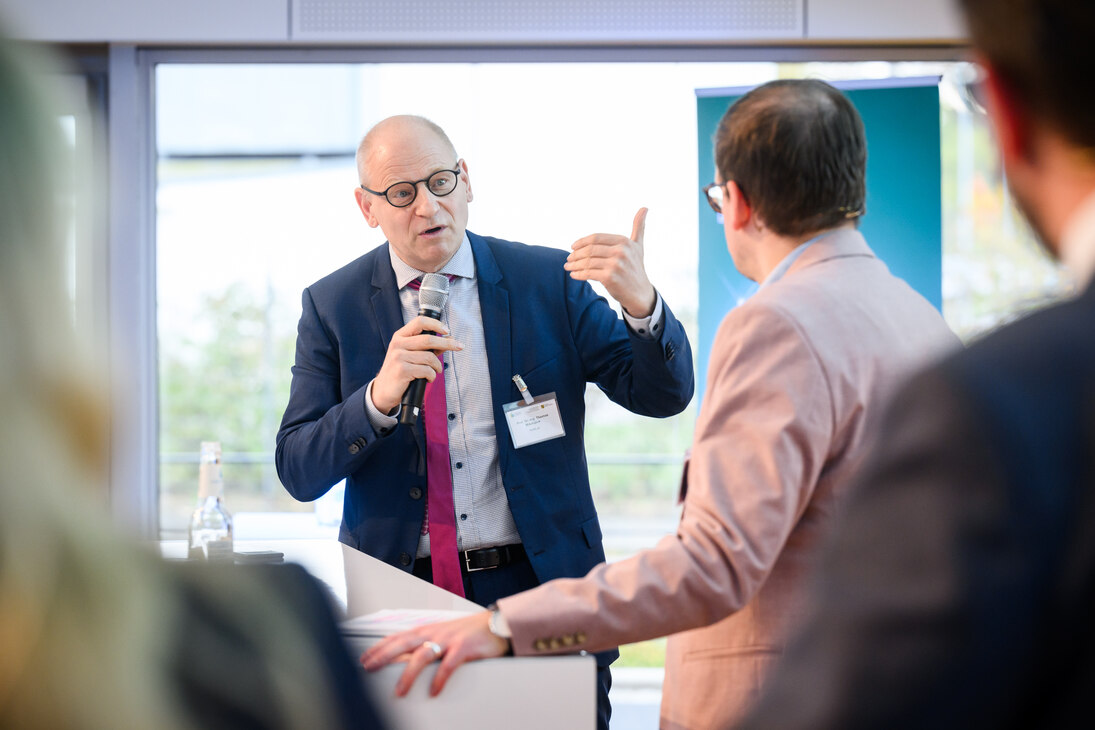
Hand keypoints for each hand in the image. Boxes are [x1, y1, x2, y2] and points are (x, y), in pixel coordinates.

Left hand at [360, 612, 509, 696]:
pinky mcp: (463, 647)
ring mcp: (448, 639)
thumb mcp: (442, 636)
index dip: (379, 647)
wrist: (496, 624)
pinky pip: (448, 665)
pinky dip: (439, 679)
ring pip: (422, 656)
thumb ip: (424, 644)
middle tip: (369, 669)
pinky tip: (433, 691)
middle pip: (403, 643)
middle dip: (383, 656)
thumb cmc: (468, 632)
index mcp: (427, 630)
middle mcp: (434, 633)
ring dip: (408, 674)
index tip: (364, 658)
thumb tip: (403, 658)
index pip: (397, 637)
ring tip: (400, 691)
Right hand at [371, 316, 463, 413]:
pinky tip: (428, 379)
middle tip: (460, 346)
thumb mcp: (412, 356)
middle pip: (428, 339)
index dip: (436, 324)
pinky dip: (432, 376)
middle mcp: (398, 344)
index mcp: (400, 337)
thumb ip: (429, 347)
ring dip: (437, 366)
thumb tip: (449, 339)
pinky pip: (426, 370)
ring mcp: (398, 357)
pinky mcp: (402, 370)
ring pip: (429, 357)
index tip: (448, 331)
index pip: (419, 322)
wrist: (383, 391)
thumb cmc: (401, 371)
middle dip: (447, 343)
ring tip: (435, 371)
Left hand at [565, 207, 656, 317]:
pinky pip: (588, 273)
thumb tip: (645, 207)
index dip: (581, 242)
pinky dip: (578, 274)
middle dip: (576, 254)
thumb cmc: (636, 267)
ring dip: (574, 264)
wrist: (640, 293)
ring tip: (568, 266)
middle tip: (568, 258)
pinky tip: (573, 275)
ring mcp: (615, 265)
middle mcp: (620, 251)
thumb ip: (639, 226)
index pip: (596, 238)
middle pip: (589, 249)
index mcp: (623, 241)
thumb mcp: (638, 245)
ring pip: (587, 262)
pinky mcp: (609, 278)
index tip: (573, 247)